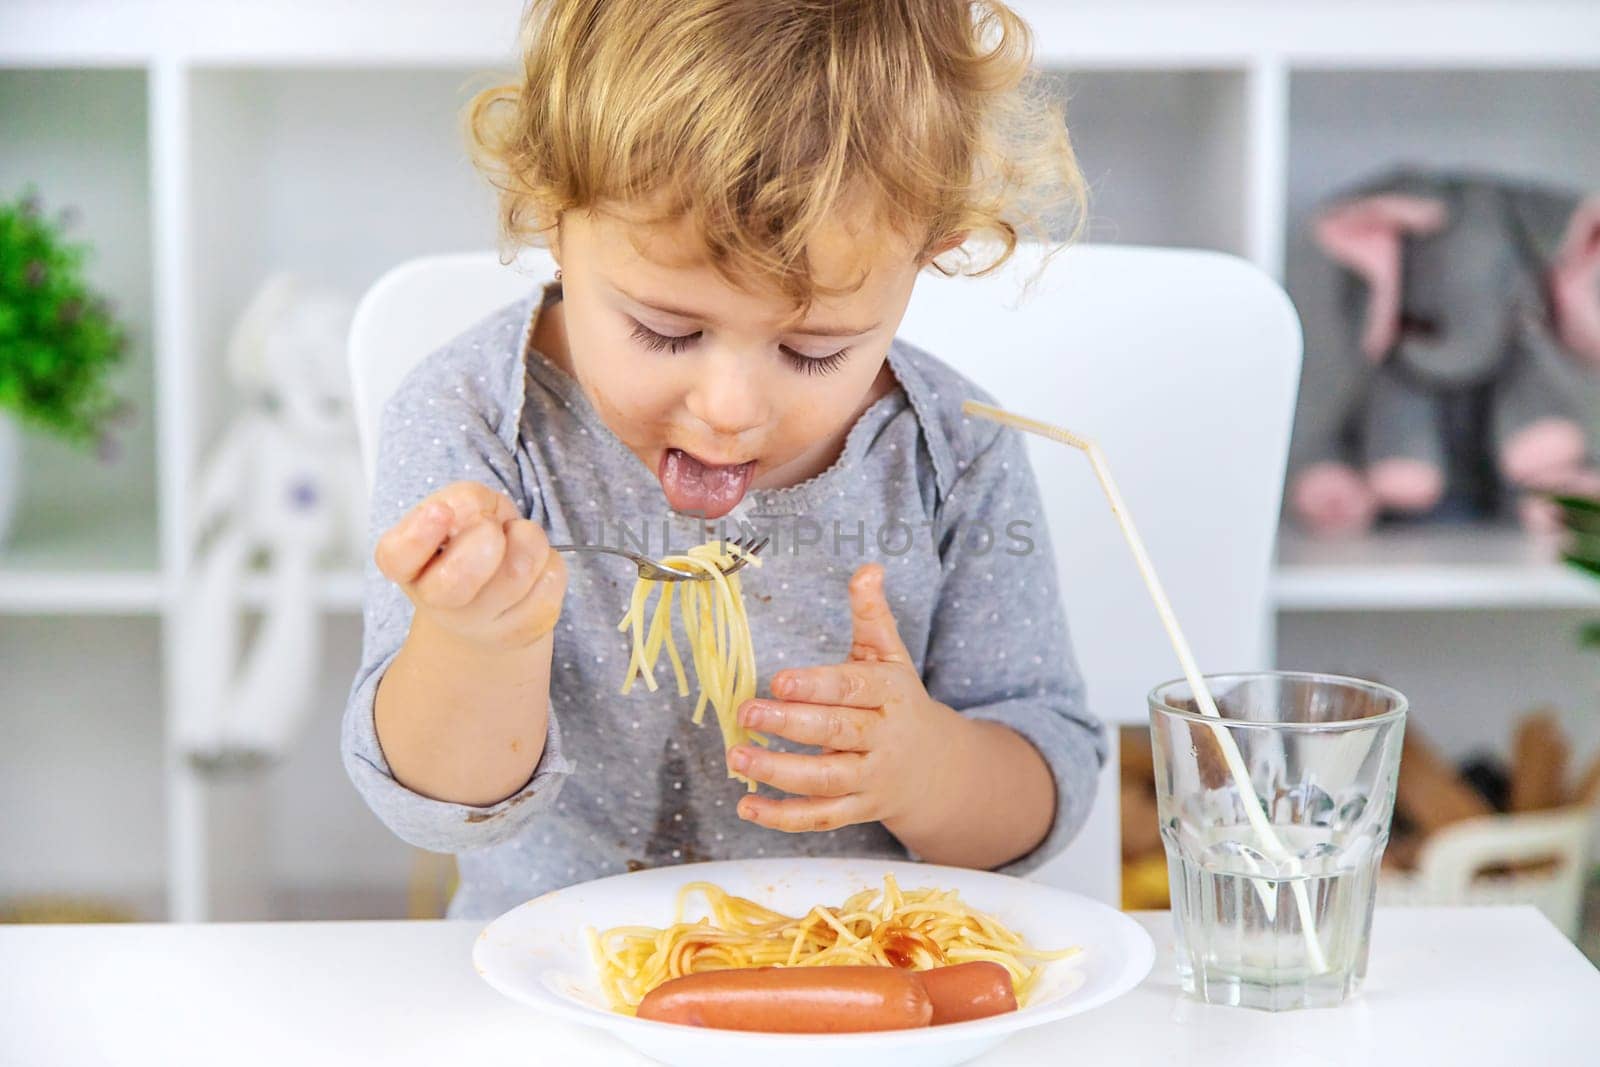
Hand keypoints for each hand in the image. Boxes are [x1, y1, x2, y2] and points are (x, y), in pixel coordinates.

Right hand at [374, 481, 565, 650]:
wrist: (492, 605)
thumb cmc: (470, 544)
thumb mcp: (459, 510)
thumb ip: (464, 501)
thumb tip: (481, 513)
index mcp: (409, 566)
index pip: (397, 557)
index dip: (419, 535)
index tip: (440, 512)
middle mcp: (436, 602)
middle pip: (458, 580)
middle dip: (486, 539)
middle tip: (492, 529)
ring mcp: (479, 624)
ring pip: (518, 570)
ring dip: (527, 538)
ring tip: (516, 542)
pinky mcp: (522, 631)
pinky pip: (550, 581)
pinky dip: (549, 561)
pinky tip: (534, 569)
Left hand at [727, 563, 970, 834]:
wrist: (936, 768)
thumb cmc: (898, 702)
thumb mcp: (890, 656)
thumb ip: (872, 615)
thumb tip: (868, 568)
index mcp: (891, 693)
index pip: (854, 687)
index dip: (817, 685)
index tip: (778, 680)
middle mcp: (884, 737)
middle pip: (838, 732)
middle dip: (792, 724)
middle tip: (747, 711)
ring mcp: (872, 778)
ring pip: (827, 780)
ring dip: (780, 772)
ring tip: (738, 755)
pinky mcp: (859, 809)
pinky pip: (821, 817)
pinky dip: (783, 818)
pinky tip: (746, 806)